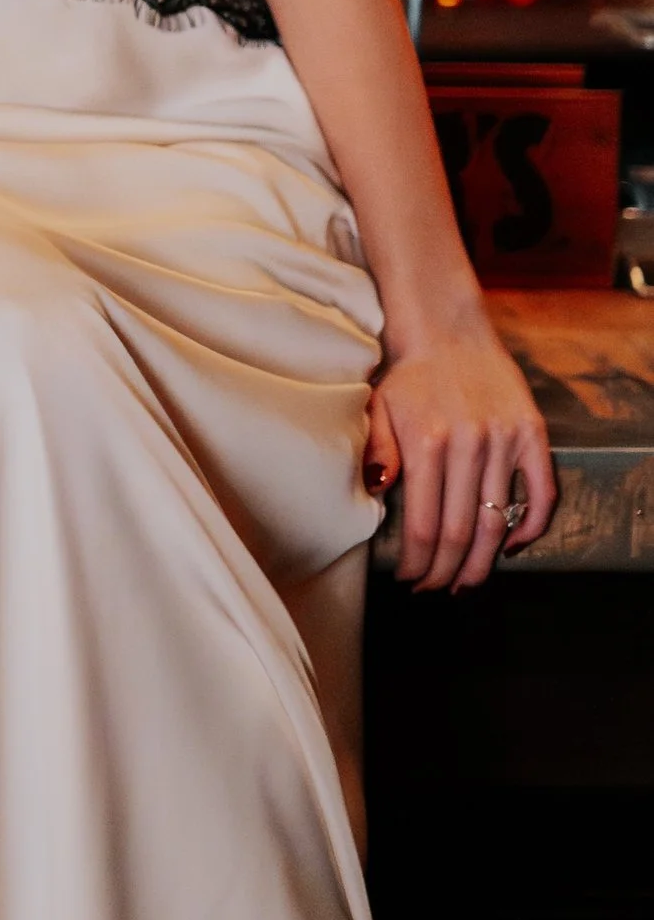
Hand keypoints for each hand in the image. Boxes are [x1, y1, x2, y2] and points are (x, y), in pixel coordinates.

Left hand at [368, 318, 555, 591]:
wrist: (448, 330)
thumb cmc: (407, 375)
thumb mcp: (377, 409)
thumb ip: (377, 452)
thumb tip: (376, 492)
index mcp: (426, 444)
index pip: (423, 526)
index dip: (418, 563)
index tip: (410, 579)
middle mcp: (468, 446)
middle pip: (460, 533)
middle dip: (446, 572)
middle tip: (436, 589)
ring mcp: (503, 440)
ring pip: (498, 521)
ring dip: (482, 561)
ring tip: (467, 582)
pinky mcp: (531, 433)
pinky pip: (542, 492)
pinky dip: (532, 526)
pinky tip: (514, 546)